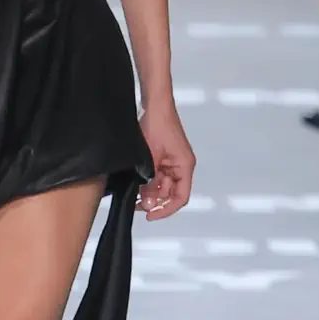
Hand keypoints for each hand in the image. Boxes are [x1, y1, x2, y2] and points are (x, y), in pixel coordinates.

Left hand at [137, 101, 194, 220]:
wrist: (154, 104)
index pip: (180, 197)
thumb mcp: (150, 157)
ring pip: (162, 185)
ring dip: (149, 190)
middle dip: (154, 200)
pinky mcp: (163, 156)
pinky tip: (135, 182)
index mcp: (185, 166)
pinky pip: (157, 175)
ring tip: (133, 193)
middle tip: (135, 204)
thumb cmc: (157, 124)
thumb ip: (150, 181)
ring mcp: (172, 161)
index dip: (166, 210)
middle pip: (170, 193)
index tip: (150, 215)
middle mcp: (181, 166)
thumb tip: (147, 201)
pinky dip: (147, 180)